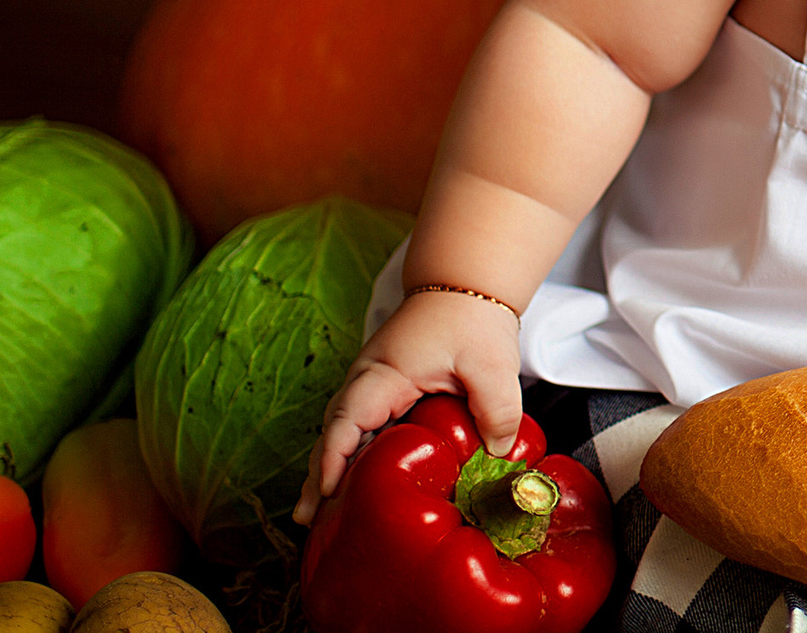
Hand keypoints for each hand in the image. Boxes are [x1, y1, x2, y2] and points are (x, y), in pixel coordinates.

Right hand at [292, 288, 524, 524]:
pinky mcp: (383, 391)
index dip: (334, 458)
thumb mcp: (492, 363)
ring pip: (341, 432)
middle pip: (333, 433)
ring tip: (318, 515)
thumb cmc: (471, 318)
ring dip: (329, 468)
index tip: (327, 491)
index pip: (346, 421)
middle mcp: (367, 381)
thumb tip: (498, 453)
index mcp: (384, 374)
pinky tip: (350, 483)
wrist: (464, 286)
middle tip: (308, 520)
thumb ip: (498, 408)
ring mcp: (371, 385)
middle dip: (318, 475)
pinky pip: (359, 427)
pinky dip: (349, 455)